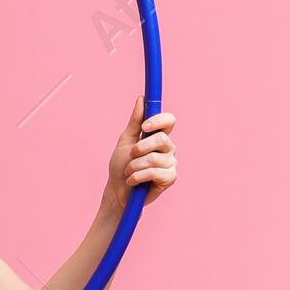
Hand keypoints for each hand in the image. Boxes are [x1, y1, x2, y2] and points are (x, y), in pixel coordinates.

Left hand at [104, 96, 176, 215]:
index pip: (169, 121)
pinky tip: (133, 181)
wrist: (117, 190)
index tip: (144, 127)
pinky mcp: (170, 178)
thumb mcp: (125, 141)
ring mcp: (171, 163)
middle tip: (131, 155)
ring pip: (154, 158)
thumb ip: (134, 121)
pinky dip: (137, 177)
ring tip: (129, 171)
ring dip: (134, 166)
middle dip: (140, 148)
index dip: (158, 120)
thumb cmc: (121, 165)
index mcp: (159, 136)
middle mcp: (169, 148)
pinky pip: (154, 172)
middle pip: (161, 139)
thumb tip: (141, 98)